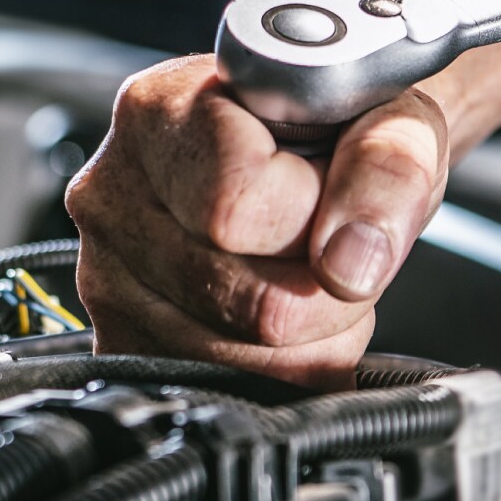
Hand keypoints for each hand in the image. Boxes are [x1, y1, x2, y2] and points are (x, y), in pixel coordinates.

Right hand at [66, 55, 447, 386]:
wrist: (324, 132)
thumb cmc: (346, 119)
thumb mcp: (392, 113)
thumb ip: (386, 169)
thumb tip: (349, 265)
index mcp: (160, 112)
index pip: (235, 208)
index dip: (318, 215)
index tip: (339, 186)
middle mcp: (113, 193)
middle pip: (243, 302)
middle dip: (328, 289)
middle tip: (340, 236)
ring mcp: (108, 275)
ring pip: (237, 363)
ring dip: (312, 336)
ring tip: (313, 265)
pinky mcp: (122, 339)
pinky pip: (220, 389)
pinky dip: (281, 366)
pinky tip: (286, 300)